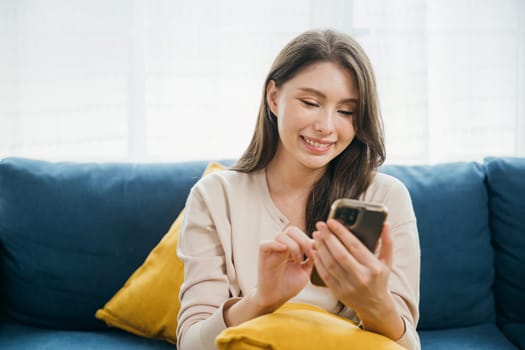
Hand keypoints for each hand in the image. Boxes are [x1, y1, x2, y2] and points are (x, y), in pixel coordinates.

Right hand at [254, 225, 314, 310]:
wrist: (276, 298)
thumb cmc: (289, 286)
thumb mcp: (305, 271)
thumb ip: (311, 259)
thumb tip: (318, 246)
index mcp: (291, 248)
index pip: (300, 233)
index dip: (310, 240)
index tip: (315, 253)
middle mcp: (281, 246)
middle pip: (292, 230)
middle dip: (303, 240)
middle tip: (308, 254)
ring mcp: (272, 250)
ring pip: (281, 235)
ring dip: (293, 246)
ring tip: (298, 260)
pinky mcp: (262, 256)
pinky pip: (265, 244)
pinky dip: (275, 244)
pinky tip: (284, 251)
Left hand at [312, 219, 401, 336]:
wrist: (375, 306)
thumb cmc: (379, 279)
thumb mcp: (387, 262)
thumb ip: (387, 242)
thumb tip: (386, 224)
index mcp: (373, 267)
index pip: (355, 246)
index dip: (341, 232)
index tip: (331, 222)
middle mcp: (361, 277)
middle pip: (340, 254)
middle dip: (328, 238)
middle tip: (320, 226)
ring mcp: (349, 286)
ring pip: (331, 264)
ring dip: (321, 248)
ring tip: (316, 236)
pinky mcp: (339, 292)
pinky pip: (326, 275)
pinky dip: (319, 262)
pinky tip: (316, 251)